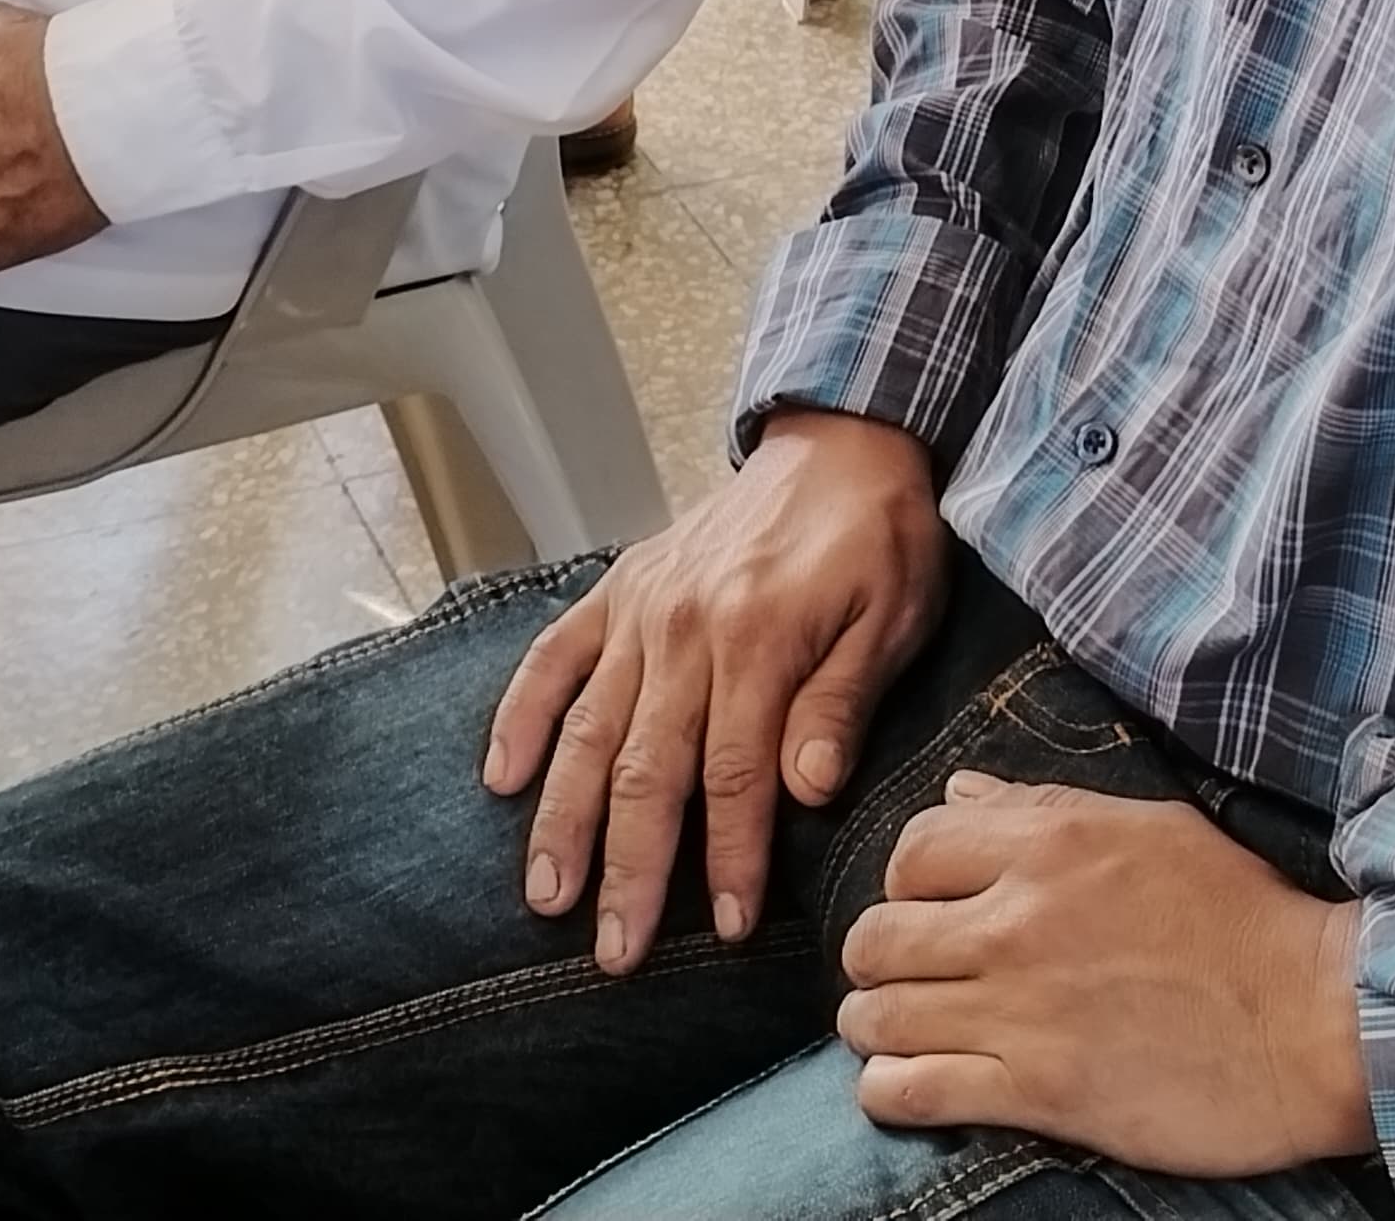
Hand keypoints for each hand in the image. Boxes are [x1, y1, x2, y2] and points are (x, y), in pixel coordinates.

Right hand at [482, 408, 945, 971]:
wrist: (841, 444)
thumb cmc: (878, 539)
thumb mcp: (893, 617)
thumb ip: (841, 702)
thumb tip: (805, 791)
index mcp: (759, 636)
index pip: (736, 773)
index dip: (729, 856)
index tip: (726, 926)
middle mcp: (684, 626)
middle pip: (646, 766)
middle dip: (629, 867)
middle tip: (615, 951)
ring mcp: (641, 607)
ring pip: (589, 728)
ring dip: (564, 818)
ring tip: (546, 895)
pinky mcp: (618, 589)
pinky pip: (554, 656)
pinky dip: (522, 715)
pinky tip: (501, 779)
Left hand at [838, 776, 1373, 1173]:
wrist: (1313, 1023)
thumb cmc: (1242, 920)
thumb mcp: (1150, 828)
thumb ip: (1041, 807)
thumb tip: (958, 791)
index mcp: (1050, 843)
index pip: (912, 847)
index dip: (907, 881)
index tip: (930, 908)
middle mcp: (1019, 920)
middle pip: (875, 935)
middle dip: (880, 958)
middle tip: (912, 975)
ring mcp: (1020, 1010)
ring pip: (875, 1015)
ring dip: (878, 1024)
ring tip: (906, 1032)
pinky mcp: (1035, 1092)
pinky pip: (907, 1091)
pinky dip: (891, 1089)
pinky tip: (915, 1083)